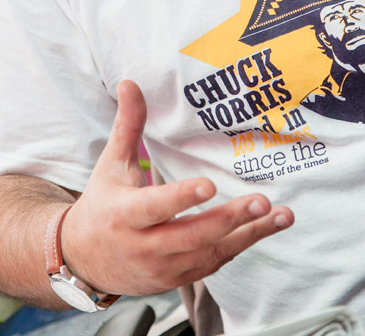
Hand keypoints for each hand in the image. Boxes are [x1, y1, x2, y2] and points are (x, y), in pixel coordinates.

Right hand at [60, 80, 293, 295]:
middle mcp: (143, 246)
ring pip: (209, 254)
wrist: (85, 260)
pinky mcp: (176, 280)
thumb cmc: (102, 203)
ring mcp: (162, 268)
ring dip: (247, 236)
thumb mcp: (112, 163)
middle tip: (262, 201)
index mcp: (124, 214)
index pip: (155, 207)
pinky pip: (212, 265)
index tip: (209, 184)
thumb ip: (128, 125)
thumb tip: (130, 83)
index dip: (181, 197)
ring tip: (279, 216)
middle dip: (229, 219)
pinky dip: (238, 247)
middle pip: (191, 236)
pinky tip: (263, 229)